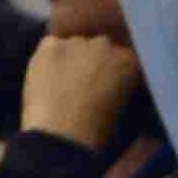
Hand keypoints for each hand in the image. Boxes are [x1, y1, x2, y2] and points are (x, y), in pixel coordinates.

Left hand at [18, 31, 144, 150]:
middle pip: (101, 46)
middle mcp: (106, 45)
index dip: (114, 72)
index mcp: (130, 62)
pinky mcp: (50, 46)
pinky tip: (47, 76)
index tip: (106, 86)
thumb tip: (111, 86)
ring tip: (63, 84)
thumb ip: (121, 87)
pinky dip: (50, 57)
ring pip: (75, 44)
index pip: (125, 58)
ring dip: (73, 57)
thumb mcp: (122, 109)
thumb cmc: (96, 131)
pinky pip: (51, 45)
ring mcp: (77, 43)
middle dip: (95, 61)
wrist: (63, 134)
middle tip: (85, 85)